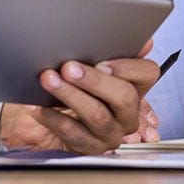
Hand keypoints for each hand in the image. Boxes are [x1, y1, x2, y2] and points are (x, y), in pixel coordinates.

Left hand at [0, 56, 159, 153]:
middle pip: (124, 97)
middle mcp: (127, 113)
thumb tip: (136, 37)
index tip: (101, 61)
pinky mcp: (89, 146)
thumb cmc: (70, 82)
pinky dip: (51, 116)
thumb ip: (107, 47)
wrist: (43, 113)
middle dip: (94, 80)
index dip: (127, 67)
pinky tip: (36, 105)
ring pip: (97, 115)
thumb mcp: (86, 61)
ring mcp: (110, 132)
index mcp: (134, 86)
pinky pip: (73, 133)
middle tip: (68, 67)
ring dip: (70, 94)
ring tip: (48, 79)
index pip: (147, 73)